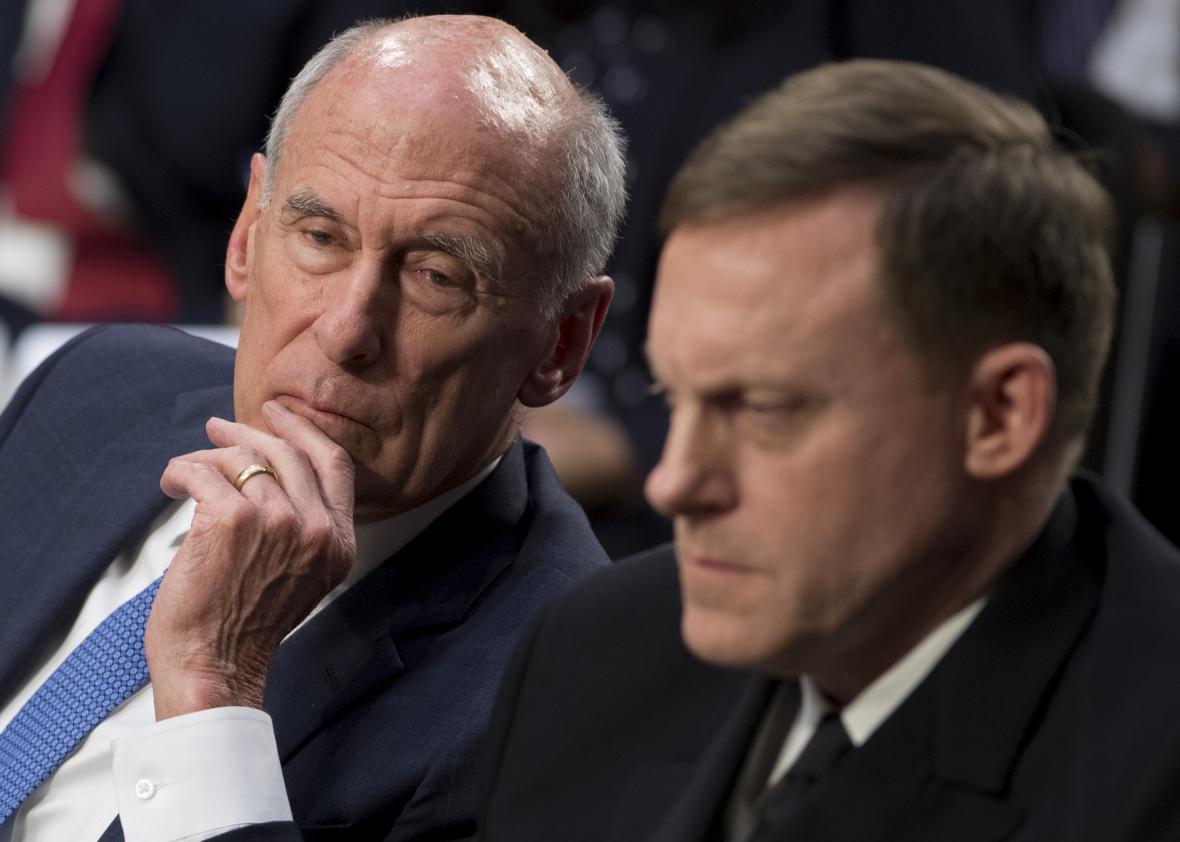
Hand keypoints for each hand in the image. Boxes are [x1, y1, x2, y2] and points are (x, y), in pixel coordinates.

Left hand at [146, 400, 356, 718]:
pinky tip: (172, 483)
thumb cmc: (244, 627)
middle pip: (287, 451)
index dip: (304, 431)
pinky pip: (202, 471)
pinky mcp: (231, 519)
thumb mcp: (302, 574)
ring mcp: (277, 520)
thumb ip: (304, 527)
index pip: (334, 464)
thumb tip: (269, 469)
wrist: (214, 665)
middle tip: (221, 427)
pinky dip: (180, 471)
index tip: (279, 415)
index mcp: (339, 541)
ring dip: (206, 459)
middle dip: (250, 431)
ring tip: (186, 471)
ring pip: (242, 460)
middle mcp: (316, 528)